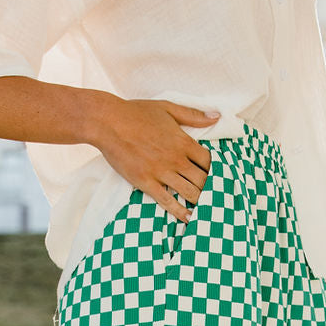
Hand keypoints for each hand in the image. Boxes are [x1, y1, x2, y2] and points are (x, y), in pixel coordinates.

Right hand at [87, 97, 219, 221]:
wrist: (107, 122)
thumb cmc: (136, 112)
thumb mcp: (168, 108)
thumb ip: (193, 115)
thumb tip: (217, 117)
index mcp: (183, 141)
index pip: (210, 161)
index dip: (217, 170)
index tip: (217, 176)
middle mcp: (176, 159)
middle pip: (203, 180)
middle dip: (211, 188)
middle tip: (215, 196)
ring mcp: (161, 172)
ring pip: (189, 192)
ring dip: (199, 200)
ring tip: (206, 208)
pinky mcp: (146, 182)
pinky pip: (167, 202)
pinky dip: (180, 212)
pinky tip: (189, 218)